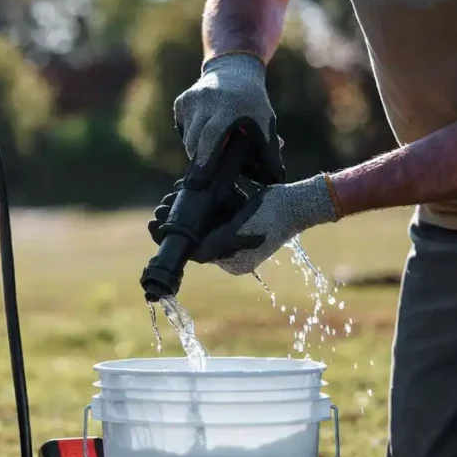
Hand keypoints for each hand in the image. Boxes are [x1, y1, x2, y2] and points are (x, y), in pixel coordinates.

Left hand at [150, 174, 340, 274]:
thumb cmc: (274, 212)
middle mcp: (231, 255)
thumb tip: (191, 254)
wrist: (301, 200)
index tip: (155, 224)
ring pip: (200, 227)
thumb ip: (216, 242)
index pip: (194, 252)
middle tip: (157, 211)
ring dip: (183, 213)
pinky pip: (212, 219)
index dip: (172, 238)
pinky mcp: (237, 225)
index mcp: (233, 262)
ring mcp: (234, 240)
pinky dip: (199, 208)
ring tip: (166, 201)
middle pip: (194, 239)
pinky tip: (183, 194)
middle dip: (175, 223)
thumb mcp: (241, 227)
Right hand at [174, 52, 284, 185]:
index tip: (201, 180)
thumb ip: (269, 150)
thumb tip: (273, 178)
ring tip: (212, 146)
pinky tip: (205, 129)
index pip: (211, 137)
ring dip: (197, 148)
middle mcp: (207, 101)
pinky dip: (191, 136)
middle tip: (209, 171)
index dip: (205, 161)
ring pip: (188, 138)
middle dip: (201, 160)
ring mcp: (192, 99)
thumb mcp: (266, 121)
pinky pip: (183, 129)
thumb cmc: (253, 102)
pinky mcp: (182, 101)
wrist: (233, 69)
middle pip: (195, 142)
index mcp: (229, 107)